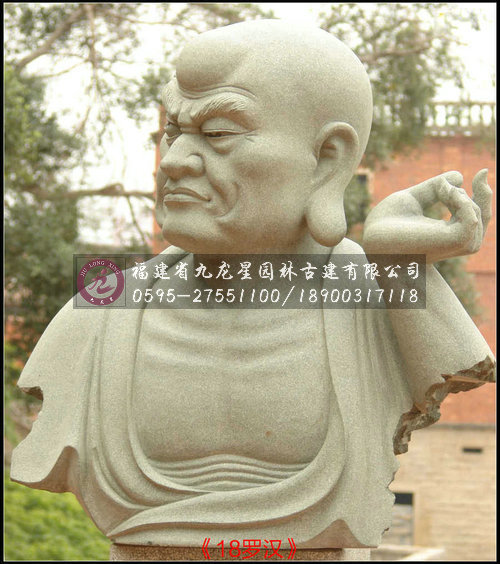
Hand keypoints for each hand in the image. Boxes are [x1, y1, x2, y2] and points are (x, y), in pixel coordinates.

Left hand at [362, 170, 491, 262]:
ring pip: (478, 214)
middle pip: (482, 215)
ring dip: (460, 194)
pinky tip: (447, 192)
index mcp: (445, 234)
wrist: (373, 238)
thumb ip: (435, 188)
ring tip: (441, 189)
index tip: (484, 171)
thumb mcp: (414, 199)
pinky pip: (473, 217)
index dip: (483, 195)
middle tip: (472, 175)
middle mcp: (454, 243)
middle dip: (482, 193)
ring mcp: (456, 244)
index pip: (475, 217)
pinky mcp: (456, 242)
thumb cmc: (386, 224)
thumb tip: (460, 177)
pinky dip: (463, 200)